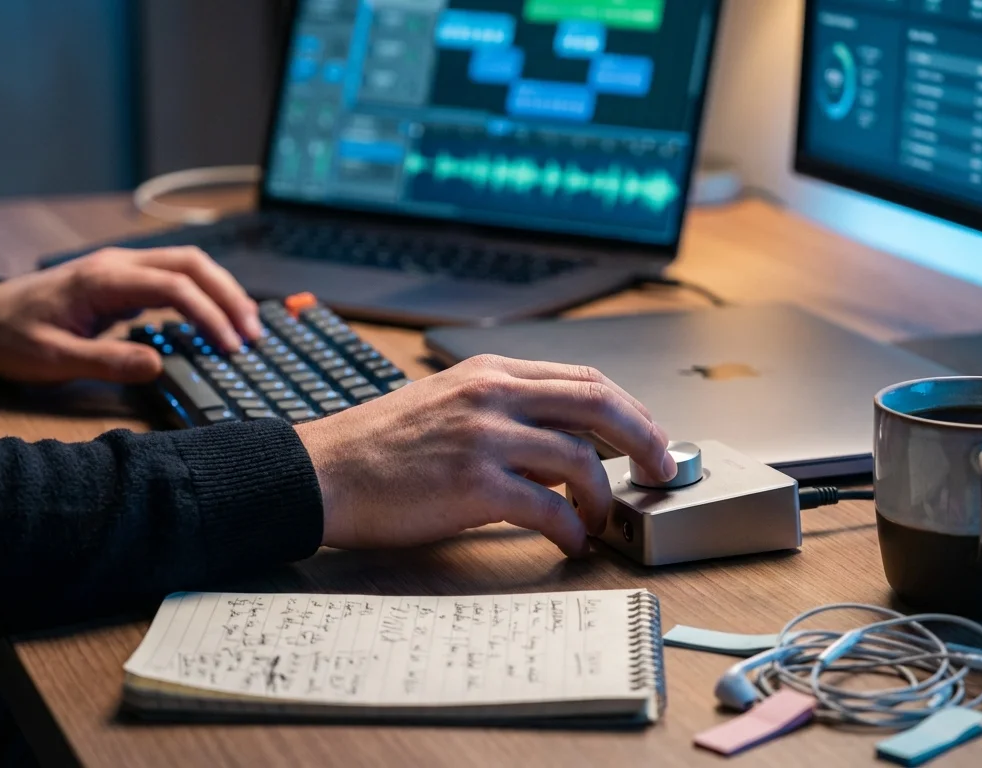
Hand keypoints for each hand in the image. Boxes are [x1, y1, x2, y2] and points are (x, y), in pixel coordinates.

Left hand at [0, 247, 261, 383]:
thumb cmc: (10, 337)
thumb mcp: (53, 358)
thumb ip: (107, 361)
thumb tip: (158, 365)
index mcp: (103, 280)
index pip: (175, 285)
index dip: (209, 314)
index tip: (230, 346)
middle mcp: (118, 265)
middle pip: (193, 264)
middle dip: (230, 296)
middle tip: (254, 334)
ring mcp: (121, 269)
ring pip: (188, 265)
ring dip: (222, 292)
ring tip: (246, 327)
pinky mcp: (122, 281)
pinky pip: (175, 277)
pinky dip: (204, 295)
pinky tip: (215, 321)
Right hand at [296, 355, 677, 557]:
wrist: (320, 473)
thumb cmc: (378, 447)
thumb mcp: (448, 404)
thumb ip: (506, 414)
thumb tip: (564, 451)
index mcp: (489, 370)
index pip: (583, 378)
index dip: (629, 408)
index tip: (648, 435)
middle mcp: (492, 393)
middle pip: (599, 405)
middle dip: (643, 439)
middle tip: (661, 469)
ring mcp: (483, 436)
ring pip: (580, 458)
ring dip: (602, 496)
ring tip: (598, 521)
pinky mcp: (472, 483)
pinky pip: (548, 507)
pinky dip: (570, 529)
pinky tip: (569, 543)